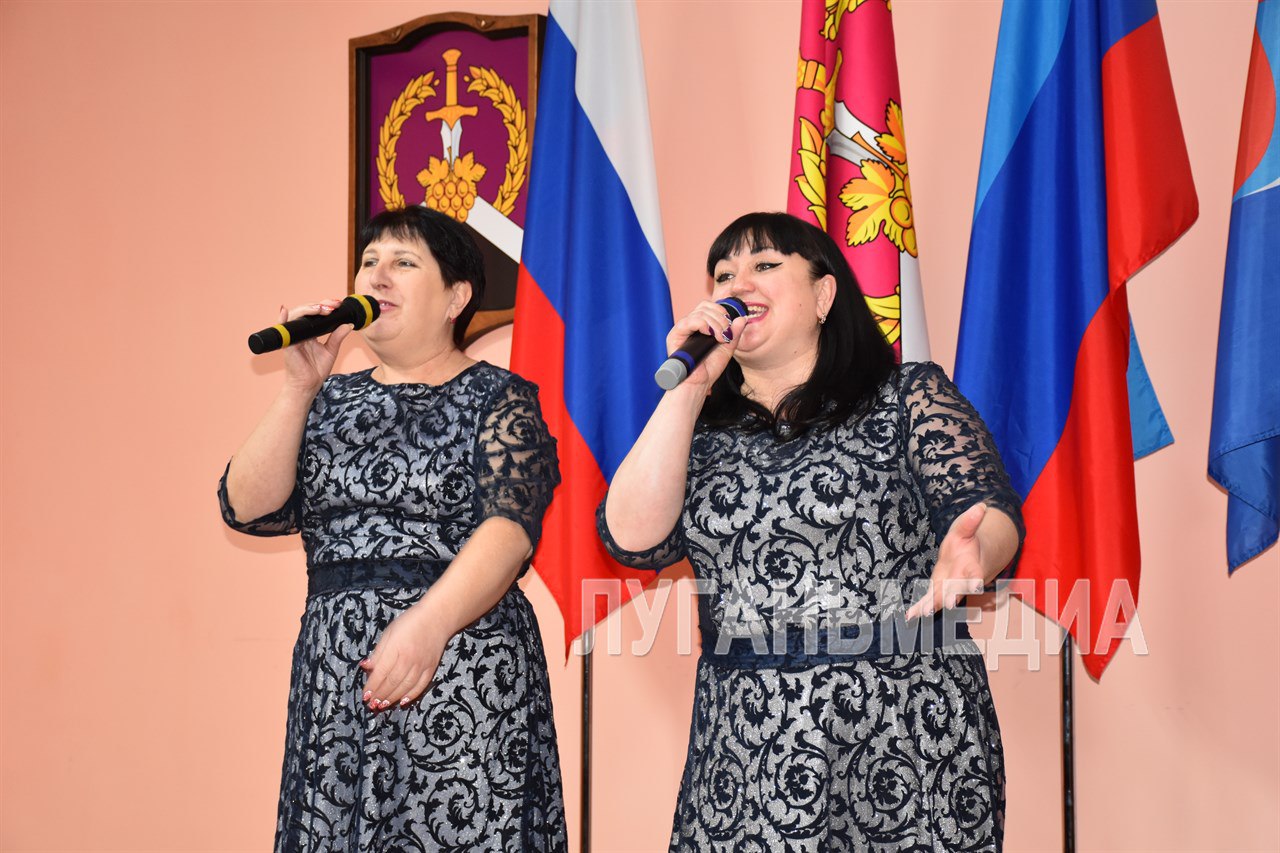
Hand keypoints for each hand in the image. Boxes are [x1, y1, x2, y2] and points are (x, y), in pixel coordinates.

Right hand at [280, 299, 351, 394]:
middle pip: (306, 311)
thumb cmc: (316, 369)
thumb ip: (337, 337)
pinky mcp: (287, 344)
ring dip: (308, 309)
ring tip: (321, 308)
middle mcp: (301, 331)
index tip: (338, 304)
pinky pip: (283, 329)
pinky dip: (282, 319)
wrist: (309, 385)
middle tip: (333, 305)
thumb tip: (348, 324)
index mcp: (310, 331)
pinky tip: (285, 311)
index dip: (325, 306)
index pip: (316, 313)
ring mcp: (293, 336)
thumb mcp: (331, 350)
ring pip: (296, 315)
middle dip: (320, 305)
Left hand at [359, 598, 450, 710]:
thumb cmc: (410, 622)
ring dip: (393, 698)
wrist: (437, 617)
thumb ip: (378, 652)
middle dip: (380, 695)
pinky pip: (421, 685)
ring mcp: (422, 665)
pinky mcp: (431, 668)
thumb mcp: (389, 632)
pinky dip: (411, 695)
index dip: (372, 686)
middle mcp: (409, 659)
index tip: (364, 695)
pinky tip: (403, 701)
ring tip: (383, 705)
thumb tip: (365, 667)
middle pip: (392, 682)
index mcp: (396, 648)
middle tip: (371, 704)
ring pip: (405, 687)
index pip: (381, 672)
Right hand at [664, 300, 748, 390]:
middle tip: (726, 334)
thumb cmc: (710, 368)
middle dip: (720, 318)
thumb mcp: (727, 347)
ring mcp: (682, 329)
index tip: (729, 327)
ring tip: (720, 338)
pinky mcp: (675, 335)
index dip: (721, 311)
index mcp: (700, 325)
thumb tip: (742, 318)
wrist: (700, 383)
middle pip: (704, 306)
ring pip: (700, 313)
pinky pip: (689, 321)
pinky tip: (710, 334)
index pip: (708, 306)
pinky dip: (703, 324)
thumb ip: (734, 333)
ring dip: (715, 323)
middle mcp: (690, 324)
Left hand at [905, 503, 988, 620]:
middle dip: (952, 597)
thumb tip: (980, 506)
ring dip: (933, 605)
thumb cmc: (966, 544)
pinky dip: (919, 608)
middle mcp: (961, 581)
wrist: (966, 558)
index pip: (976, 574)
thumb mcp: (966, 530)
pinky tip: (910, 616)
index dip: (977, 580)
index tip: (977, 586)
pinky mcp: (937, 590)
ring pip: (942, 598)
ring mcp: (949, 588)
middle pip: (957, 590)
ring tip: (923, 612)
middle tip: (948, 604)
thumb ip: (971, 521)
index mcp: (972, 567)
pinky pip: (928, 600)